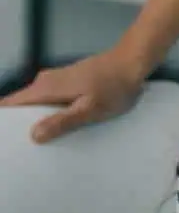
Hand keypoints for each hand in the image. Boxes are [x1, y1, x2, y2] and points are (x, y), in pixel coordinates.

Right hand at [0, 49, 145, 142]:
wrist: (133, 62)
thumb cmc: (114, 87)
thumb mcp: (90, 109)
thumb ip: (63, 121)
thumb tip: (33, 136)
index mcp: (44, 88)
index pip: (9, 104)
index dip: (4, 123)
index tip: (7, 140)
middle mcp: (45, 82)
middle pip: (21, 106)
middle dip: (19, 125)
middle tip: (25, 150)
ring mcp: (57, 80)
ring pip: (37, 103)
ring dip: (37, 120)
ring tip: (41, 145)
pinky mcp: (69, 82)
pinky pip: (51, 100)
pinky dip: (51, 113)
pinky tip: (60, 128)